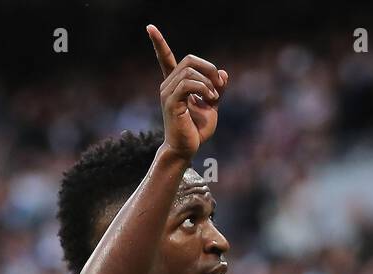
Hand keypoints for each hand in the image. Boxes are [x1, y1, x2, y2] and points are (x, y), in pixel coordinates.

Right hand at [147, 24, 227, 159]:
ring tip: (215, 98)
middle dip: (209, 68)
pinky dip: (204, 89)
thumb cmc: (196, 129)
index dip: (158, 42)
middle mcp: (167, 85)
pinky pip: (188, 84)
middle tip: (219, 85)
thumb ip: (216, 88)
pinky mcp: (171, 102)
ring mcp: (167, 93)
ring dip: (209, 82)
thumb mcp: (212, 105)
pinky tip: (211, 99)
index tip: (149, 27)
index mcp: (175, 84)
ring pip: (190, 72)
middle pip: (189, 60)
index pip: (165, 58)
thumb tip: (223, 72)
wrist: (186, 148)